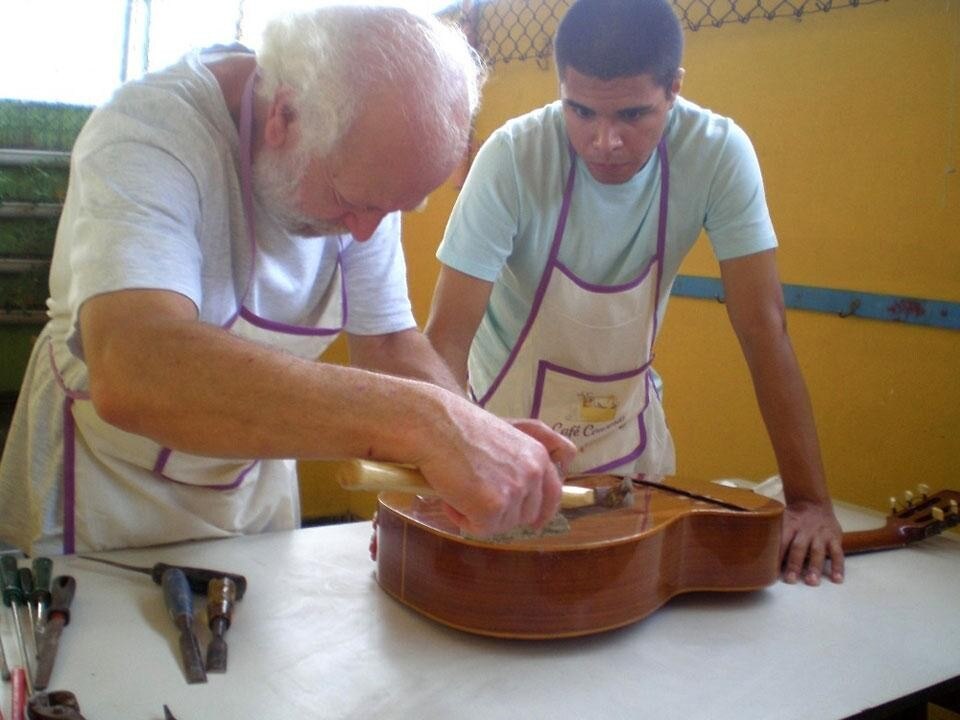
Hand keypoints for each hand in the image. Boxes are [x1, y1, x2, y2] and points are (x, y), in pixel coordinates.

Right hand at [416, 401, 575, 537]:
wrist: (435, 426)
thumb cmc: (460, 429)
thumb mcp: (504, 439)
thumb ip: (522, 463)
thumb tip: (527, 493)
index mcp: (538, 455)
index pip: (553, 493)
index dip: (543, 511)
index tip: (535, 523)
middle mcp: (533, 473)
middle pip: (527, 515)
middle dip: (502, 513)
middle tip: (475, 495)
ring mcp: (515, 490)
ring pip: (502, 524)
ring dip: (479, 515)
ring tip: (458, 488)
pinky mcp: (493, 506)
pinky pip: (480, 529)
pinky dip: (461, 518)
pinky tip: (450, 496)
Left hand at [780, 500, 844, 585]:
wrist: (813, 503)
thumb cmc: (793, 518)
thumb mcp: (782, 520)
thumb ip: (774, 534)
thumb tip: (760, 555)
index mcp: (790, 525)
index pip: (781, 541)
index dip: (777, 556)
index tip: (772, 571)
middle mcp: (805, 530)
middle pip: (798, 547)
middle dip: (794, 564)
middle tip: (790, 580)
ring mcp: (821, 534)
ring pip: (818, 551)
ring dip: (814, 567)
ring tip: (811, 582)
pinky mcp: (834, 538)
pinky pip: (837, 553)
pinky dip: (838, 567)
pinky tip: (837, 579)